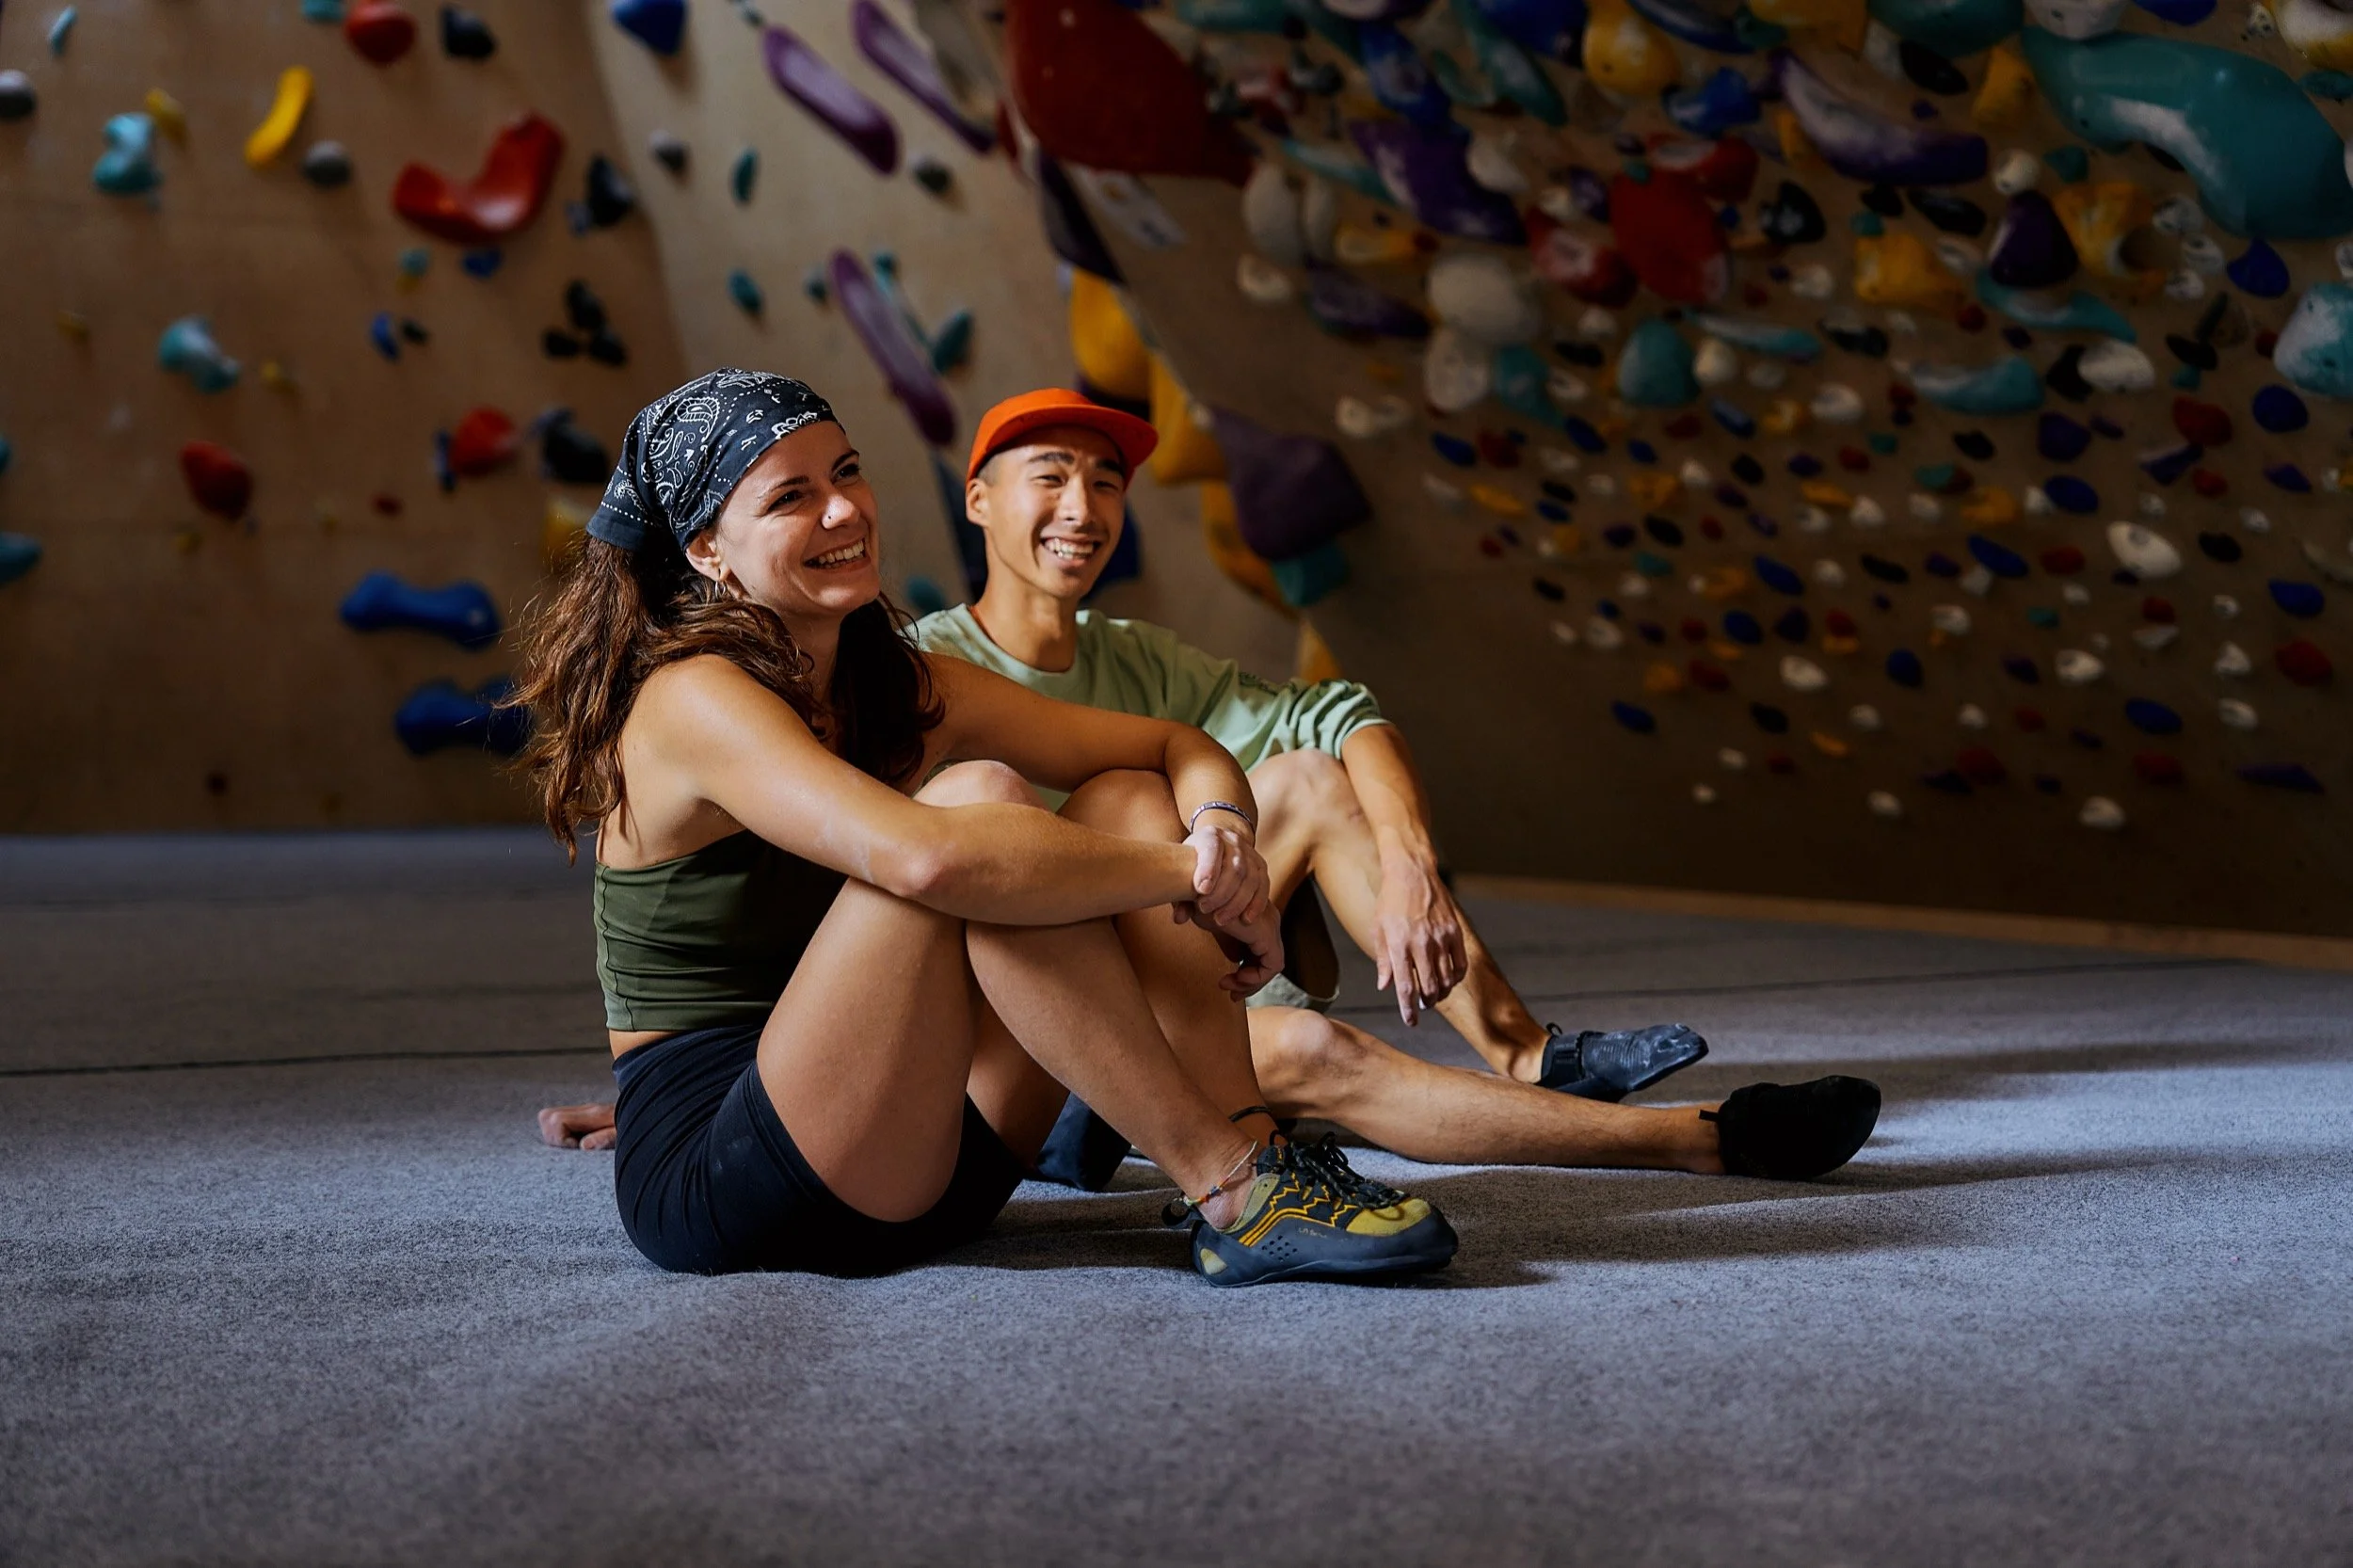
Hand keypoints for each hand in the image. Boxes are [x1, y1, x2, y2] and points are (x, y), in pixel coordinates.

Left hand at [1175, 818, 1267, 932]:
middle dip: (1220, 893)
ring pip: (1250, 878)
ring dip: (1236, 903)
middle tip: (1205, 910)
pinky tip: (1246, 919)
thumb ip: (1180, 896)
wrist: (1218, 846)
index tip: (1201, 890)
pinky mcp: (1261, 865)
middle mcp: (1233, 840)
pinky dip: (1256, 904)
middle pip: (1233, 868)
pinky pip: (1263, 885)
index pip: (1212, 848)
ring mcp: (1250, 852)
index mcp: (1210, 835)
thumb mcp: (1184, 871)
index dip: (1208, 868)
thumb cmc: (1195, 863)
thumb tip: (1179, 918)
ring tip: (1220, 920)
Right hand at [1198, 894, 1284, 997]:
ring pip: (1271, 967)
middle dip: (1249, 982)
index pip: (1260, 953)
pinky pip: (1272, 966)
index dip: (1245, 974)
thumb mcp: (1212, 924)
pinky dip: (1256, 978)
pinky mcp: (1267, 935)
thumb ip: (1225, 942)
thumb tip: (1231, 963)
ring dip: (1250, 983)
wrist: (1196, 889)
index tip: (1224, 984)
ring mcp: (1270, 927)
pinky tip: (1235, 978)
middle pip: (1266, 962)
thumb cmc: (1198, 902)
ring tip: (1226, 985)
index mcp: (1257, 917)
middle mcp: (1268, 920)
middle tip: (1228, 992)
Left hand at [1372, 851, 1467, 1025]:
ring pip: (1446, 979)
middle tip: (1422, 1006)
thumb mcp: (1377, 930)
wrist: (1412, 873)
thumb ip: (1383, 960)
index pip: (1405, 987)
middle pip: (1429, 987)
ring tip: (1434, 995)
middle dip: (1425, 1003)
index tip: (1410, 1022)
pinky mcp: (1454, 931)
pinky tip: (1449, 981)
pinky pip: (1460, 964)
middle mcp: (1421, 944)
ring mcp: (1441, 937)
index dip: (1408, 1009)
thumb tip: (1384, 986)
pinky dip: (1455, 978)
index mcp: (1399, 945)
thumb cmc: (1390, 901)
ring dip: (1440, 992)